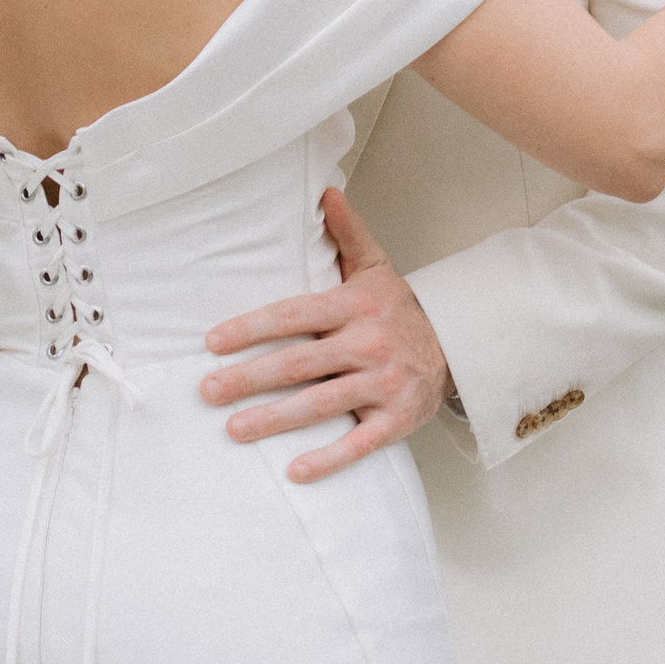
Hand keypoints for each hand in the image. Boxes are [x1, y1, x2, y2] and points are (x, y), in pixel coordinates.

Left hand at [199, 189, 452, 483]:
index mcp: (355, 306)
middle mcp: (369, 344)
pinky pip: (359, 444)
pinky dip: (327, 460)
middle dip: (249, 378)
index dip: (251, 328)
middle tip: (208, 390)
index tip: (212, 342)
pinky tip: (294, 472)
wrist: (456, 348)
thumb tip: (326, 191)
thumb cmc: (398, 310)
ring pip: (320, 405)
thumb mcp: (376, 267)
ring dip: (273, 419)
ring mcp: (383, 384)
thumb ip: (348, 233)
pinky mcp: (397, 419)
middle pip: (298, 364)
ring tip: (233, 428)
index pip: (294, 314)